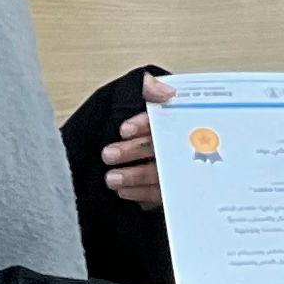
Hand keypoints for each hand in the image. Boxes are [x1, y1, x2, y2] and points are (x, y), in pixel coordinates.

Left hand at [102, 74, 176, 206]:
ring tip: (111, 179)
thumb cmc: (134, 118)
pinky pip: (163, 198)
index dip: (143, 125)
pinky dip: (144, 196)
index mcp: (170, 121)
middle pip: (160, 148)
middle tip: (108, 155)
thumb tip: (166, 92)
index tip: (123, 130)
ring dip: (135, 178)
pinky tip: (127, 194)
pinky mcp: (170, 191)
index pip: (162, 120)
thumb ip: (148, 86)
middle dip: (133, 152)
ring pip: (161, 175)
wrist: (126, 144)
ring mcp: (175, 170)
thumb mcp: (138, 92)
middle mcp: (175, 145)